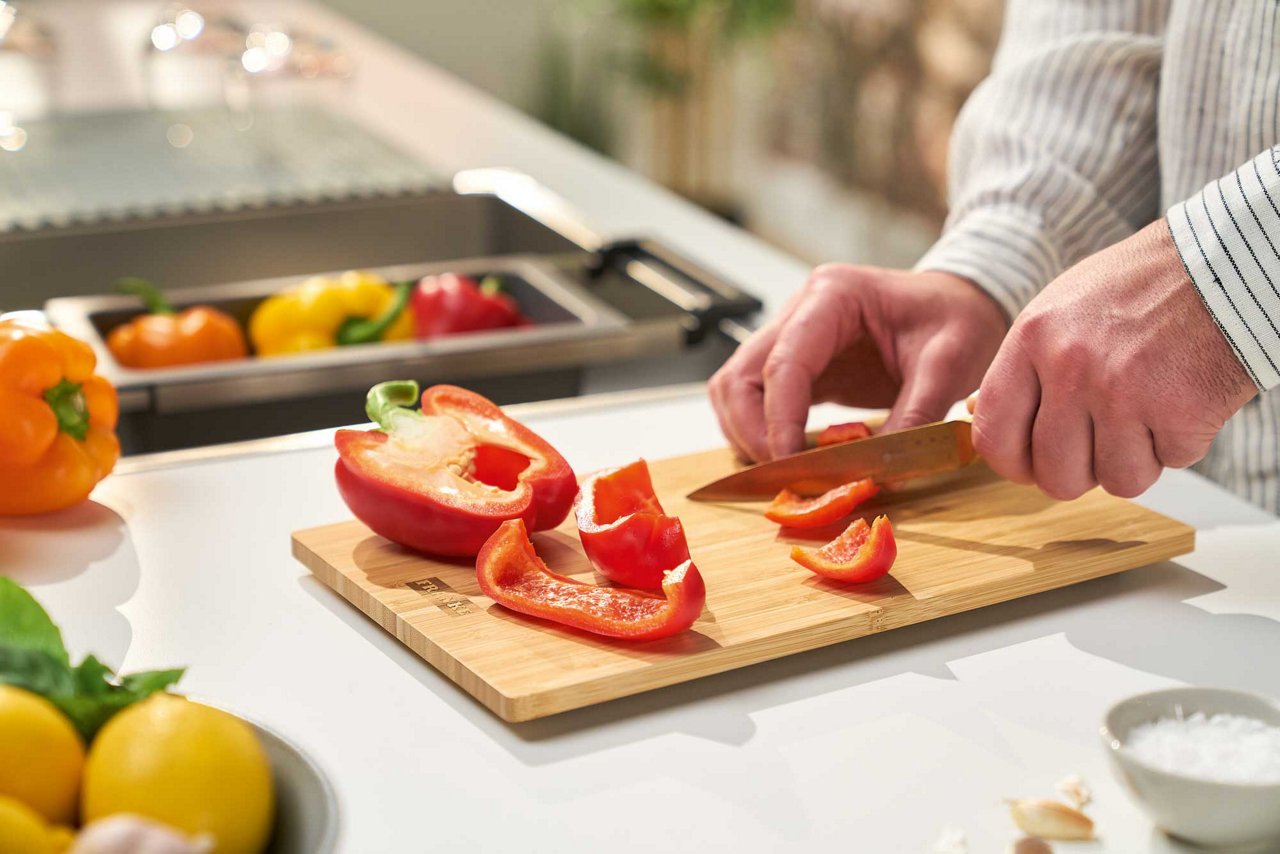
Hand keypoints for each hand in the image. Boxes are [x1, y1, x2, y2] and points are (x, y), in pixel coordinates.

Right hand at [709, 265, 1008, 461]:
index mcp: (833, 296)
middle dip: (753, 432)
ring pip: (735, 388)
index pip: (783, 362)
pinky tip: (789, 457)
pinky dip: (759, 431)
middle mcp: (800, 311)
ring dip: (746, 433)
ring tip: (784, 469)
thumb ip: (915, 415)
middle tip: (786, 476)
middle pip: (740, 375)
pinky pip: (755, 399)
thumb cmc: (959, 318)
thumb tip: (882, 472)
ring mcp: (792, 335)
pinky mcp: (799, 363)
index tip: (793, 465)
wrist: (963, 302)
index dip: (779, 420)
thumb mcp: (950, 363)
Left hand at [974, 218, 1257, 498]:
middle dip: (1080, 472)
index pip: (993, 435)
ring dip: (1136, 457)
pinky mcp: (1180, 411)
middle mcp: (1070, 367)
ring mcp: (1124, 392)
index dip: (1012, 465)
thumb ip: (1024, 367)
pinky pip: (1170, 463)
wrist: (1224, 262)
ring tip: (1147, 410)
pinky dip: (1180, 442)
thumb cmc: (1141, 287)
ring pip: (1116, 480)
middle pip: (1055, 475)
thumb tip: (990, 418)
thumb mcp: (1059, 309)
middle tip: (1101, 442)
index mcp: (1032, 339)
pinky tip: (1182, 398)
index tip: (1030, 464)